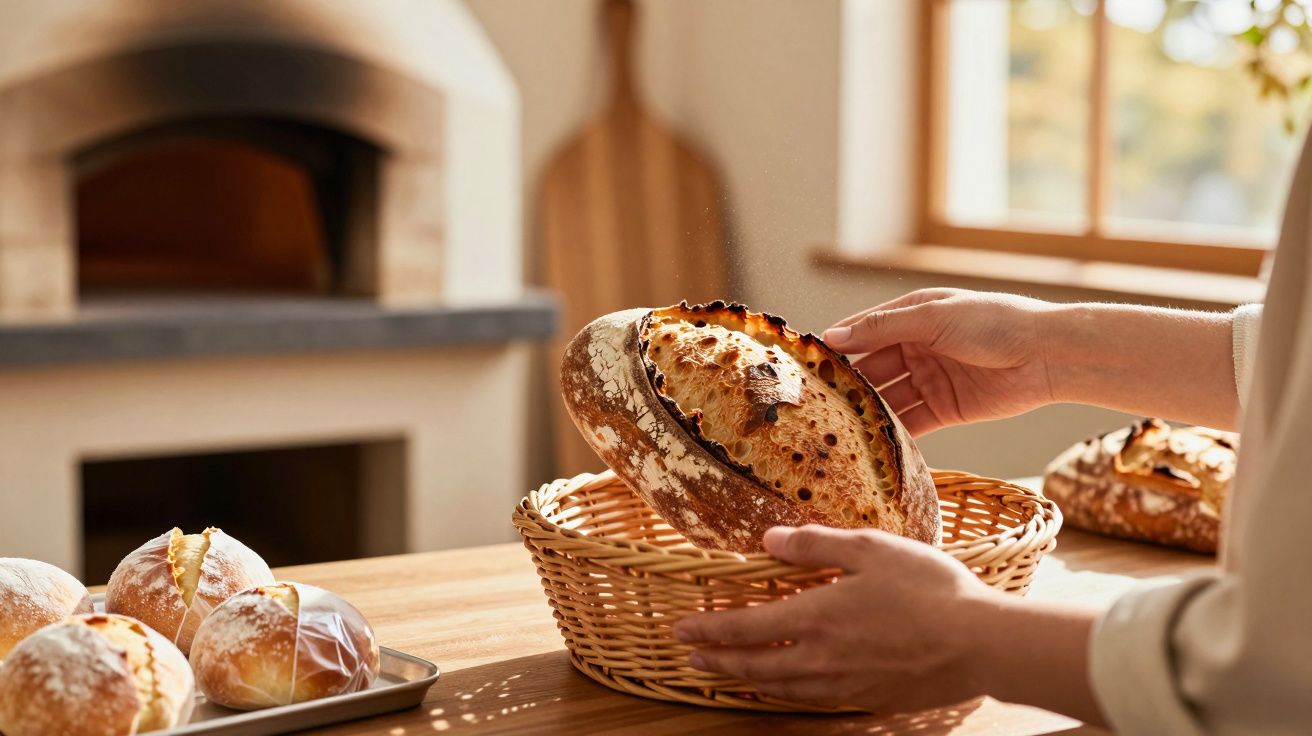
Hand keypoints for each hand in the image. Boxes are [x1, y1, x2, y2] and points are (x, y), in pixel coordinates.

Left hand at [673, 525, 994, 712]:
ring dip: (748, 680)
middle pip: (754, 665)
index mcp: (817, 616)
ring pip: (781, 688)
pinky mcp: (869, 699)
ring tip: (729, 674)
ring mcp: (845, 684)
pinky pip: (814, 700)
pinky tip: (788, 688)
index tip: (682, 628)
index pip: (745, 627)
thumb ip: (816, 543)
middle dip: (717, 660)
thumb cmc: (929, 588)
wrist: (981, 644)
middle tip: (691, 656)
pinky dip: (787, 694)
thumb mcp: (871, 547)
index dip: (709, 629)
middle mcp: (822, 658)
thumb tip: (769, 540)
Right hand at [823, 289, 1057, 436]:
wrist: (1048, 357)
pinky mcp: (947, 409)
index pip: (863, 332)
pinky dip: (894, 433)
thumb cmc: (994, 323)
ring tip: (838, 430)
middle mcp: (917, 348)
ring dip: (867, 413)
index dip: (836, 348)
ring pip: (889, 399)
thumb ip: (883, 328)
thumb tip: (833, 337)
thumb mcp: (934, 318)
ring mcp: (931, 380)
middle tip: (815, 407)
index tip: (805, 366)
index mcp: (912, 317)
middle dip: (848, 387)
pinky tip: (872, 445)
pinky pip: (913, 422)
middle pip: (872, 369)